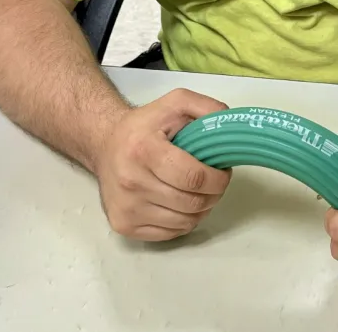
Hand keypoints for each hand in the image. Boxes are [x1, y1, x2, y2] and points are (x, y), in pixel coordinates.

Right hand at [93, 89, 232, 241]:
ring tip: (195, 190)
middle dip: (213, 194)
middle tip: (212, 181)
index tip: (222, 171)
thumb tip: (233, 130)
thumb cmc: (145, 125)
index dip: (217, 179)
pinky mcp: (123, 225)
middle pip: (192, 203)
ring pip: (185, 222)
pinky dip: (183, 221)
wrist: (104, 143)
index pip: (193, 178)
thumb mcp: (176, 103)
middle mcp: (131, 180)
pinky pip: (171, 234)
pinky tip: (178, 202)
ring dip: (200, 209)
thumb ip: (207, 109)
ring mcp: (126, 207)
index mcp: (144, 149)